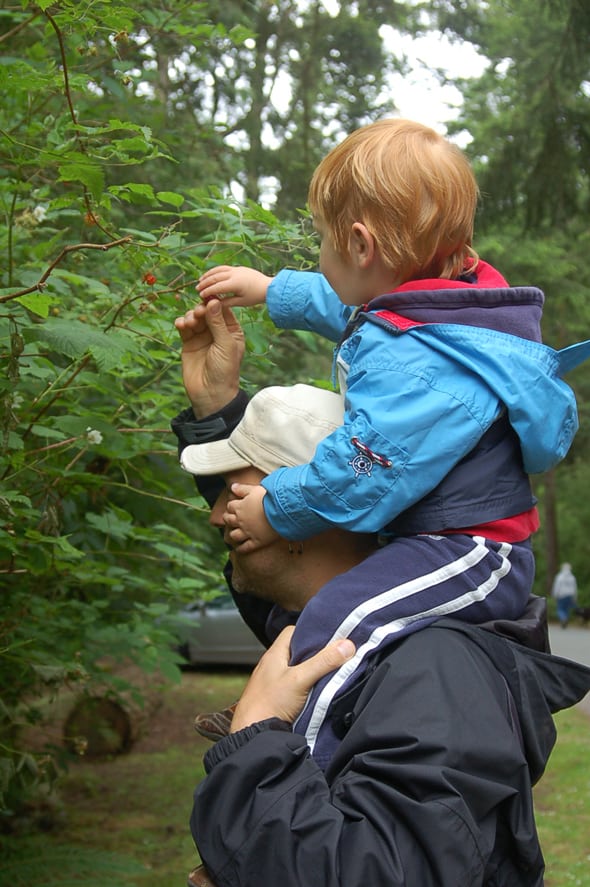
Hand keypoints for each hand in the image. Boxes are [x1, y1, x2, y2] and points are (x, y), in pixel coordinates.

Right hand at [174, 298, 244, 417]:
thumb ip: (218, 323)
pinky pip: (184, 327)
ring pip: (194, 317)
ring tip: (189, 323)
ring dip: (190, 316)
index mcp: (231, 330)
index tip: (208, 297)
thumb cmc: (224, 370)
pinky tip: (181, 325)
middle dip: (201, 309)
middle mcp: (217, 331)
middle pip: (207, 311)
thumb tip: (214, 301)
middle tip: (198, 313)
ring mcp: (202, 336)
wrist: (210, 393)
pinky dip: (181, 323)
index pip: (223, 310)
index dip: (215, 302)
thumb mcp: (225, 344)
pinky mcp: (189, 343)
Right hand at [197, 265, 272, 306]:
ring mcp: (236, 269)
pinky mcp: (238, 268)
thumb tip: (214, 304)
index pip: (217, 287)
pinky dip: (215, 271)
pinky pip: (223, 267)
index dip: (207, 291)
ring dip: (208, 275)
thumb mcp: (241, 302)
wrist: (269, 287)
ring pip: (218, 270)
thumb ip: (227, 303)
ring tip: (200, 281)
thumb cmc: (255, 297)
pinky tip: (210, 275)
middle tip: (197, 290)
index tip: (200, 296)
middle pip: (215, 277)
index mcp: (235, 284)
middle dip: (205, 283)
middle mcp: (234, 274)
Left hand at [224, 483, 279, 550]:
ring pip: (233, 535)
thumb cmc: (270, 498)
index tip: (235, 506)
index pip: (230, 506)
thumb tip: (232, 486)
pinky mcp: (256, 542)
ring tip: (235, 533)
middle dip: (229, 519)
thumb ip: (243, 488)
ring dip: (233, 534)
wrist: (282, 510)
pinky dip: (240, 548)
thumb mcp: (255, 489)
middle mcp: (241, 520)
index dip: (232, 506)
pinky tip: (239, 548)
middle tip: (232, 519)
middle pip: (228, 520)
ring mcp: (248, 532)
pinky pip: (245, 548)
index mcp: (240, 507)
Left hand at [230, 626, 355, 730]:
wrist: (253, 736)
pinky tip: (315, 695)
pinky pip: (294, 688)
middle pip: (297, 652)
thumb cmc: (268, 704)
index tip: (327, 638)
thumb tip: (346, 645)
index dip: (309, 632)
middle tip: (332, 658)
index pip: (292, 632)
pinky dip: (305, 689)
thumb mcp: (300, 679)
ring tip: (328, 676)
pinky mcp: (276, 700)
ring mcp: (273, 684)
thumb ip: (323, 662)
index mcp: (274, 655)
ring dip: (311, 674)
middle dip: (315, 655)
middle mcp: (272, 667)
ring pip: (296, 671)